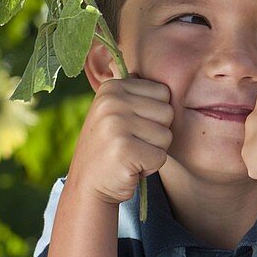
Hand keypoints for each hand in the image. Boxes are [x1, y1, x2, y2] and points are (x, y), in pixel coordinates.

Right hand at [70, 72, 173, 205]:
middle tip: (132, 144)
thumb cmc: (111, 147)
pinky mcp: (123, 150)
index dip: (154, 115)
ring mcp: (115, 124)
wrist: (88, 185)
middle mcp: (111, 101)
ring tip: (130, 154)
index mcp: (112, 87)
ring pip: (166, 135)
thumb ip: (135, 93)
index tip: (132, 127)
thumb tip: (166, 71)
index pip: (163, 93)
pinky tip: (130, 167)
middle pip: (168, 112)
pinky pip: (160, 156)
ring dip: (153, 151)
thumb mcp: (116, 111)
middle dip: (156, 134)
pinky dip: (149, 167)